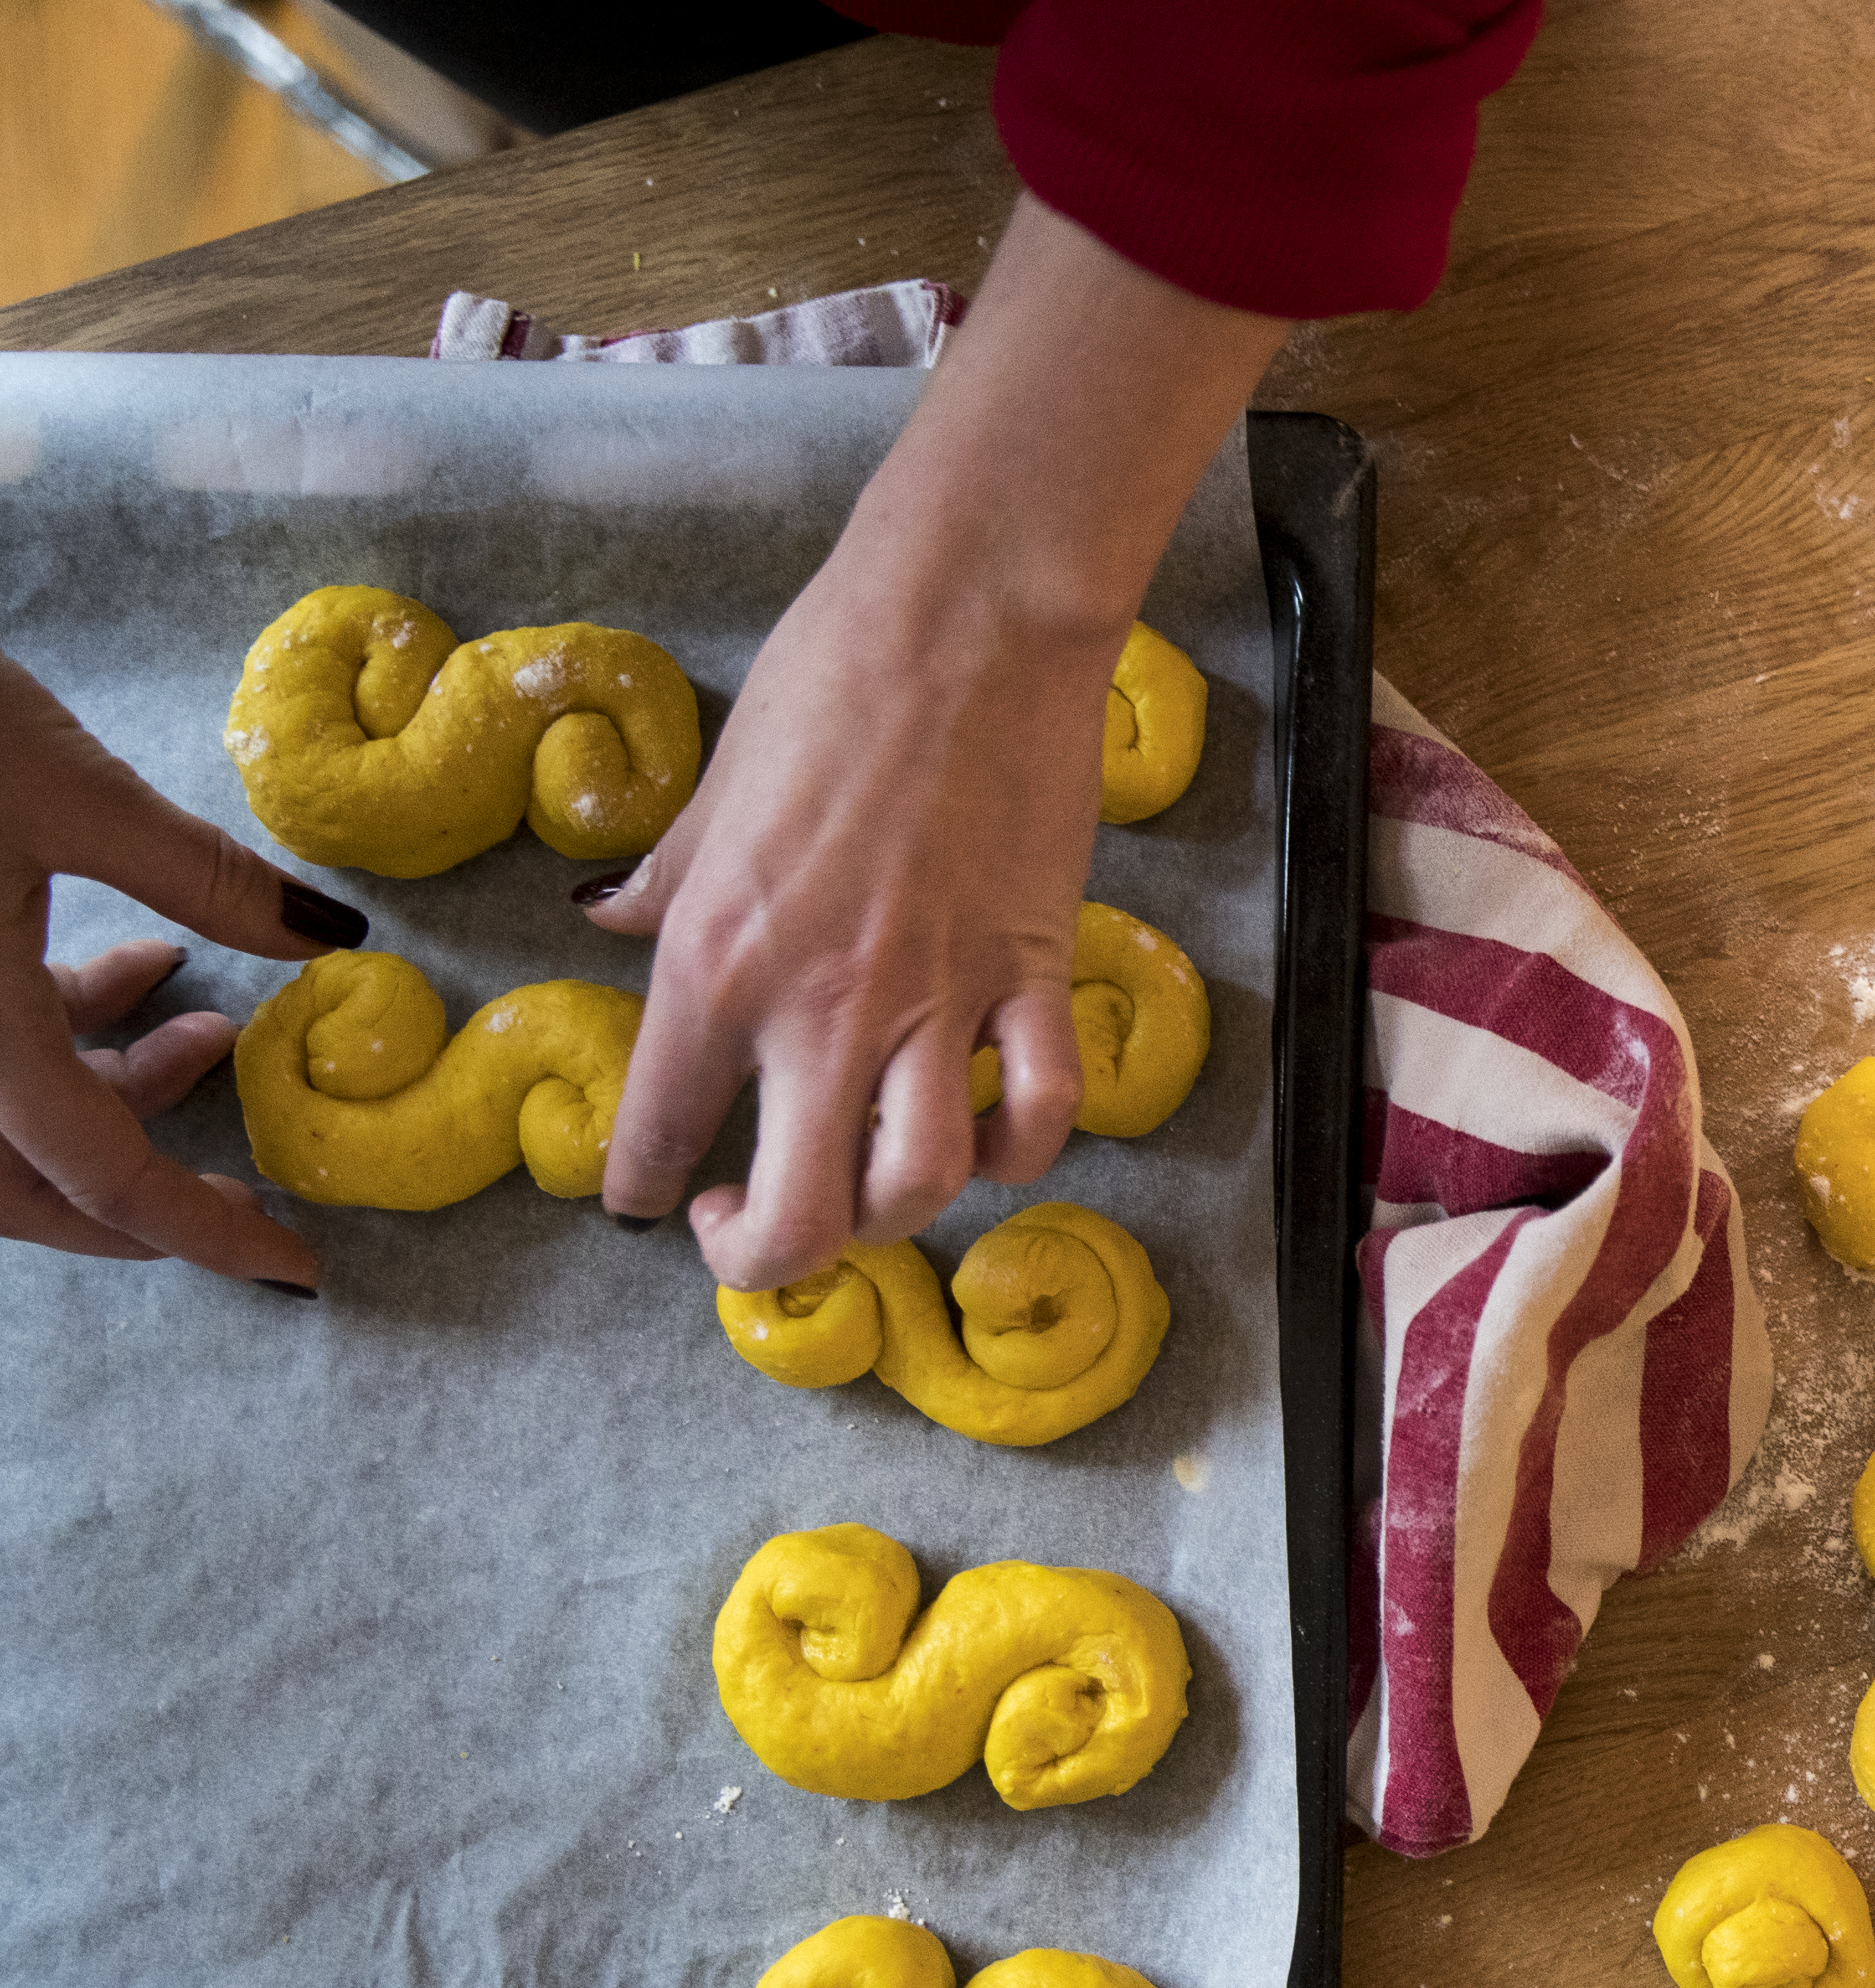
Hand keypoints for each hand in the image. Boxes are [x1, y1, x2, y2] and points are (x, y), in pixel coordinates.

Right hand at [0, 650, 359, 1289]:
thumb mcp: (64, 787)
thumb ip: (200, 876)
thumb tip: (324, 933)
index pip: (101, 1180)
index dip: (205, 1231)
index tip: (296, 1268)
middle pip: (34, 1182)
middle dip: (146, 1187)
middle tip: (250, 1179)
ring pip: (7, 1119)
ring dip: (111, 1094)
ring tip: (213, 1029)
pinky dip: (61, 1035)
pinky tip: (140, 969)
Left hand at [588, 195, 1291, 1290]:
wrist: (971, 617)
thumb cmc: (831, 677)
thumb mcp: (714, 788)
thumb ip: (667, 877)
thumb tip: (608, 913)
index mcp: (717, 958)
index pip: (658, 1131)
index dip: (640, 1189)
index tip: (649, 1194)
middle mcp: (823, 1006)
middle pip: (795, 1219)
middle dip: (760, 1258)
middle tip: (746, 1224)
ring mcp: (940, 1001)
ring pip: (918, 1189)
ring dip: (885, 1219)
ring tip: (861, 1189)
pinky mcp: (1034, 975)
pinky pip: (1041, 1113)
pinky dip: (1017, 1150)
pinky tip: (988, 1135)